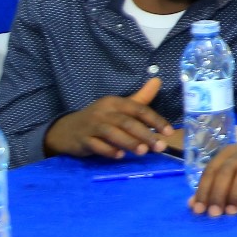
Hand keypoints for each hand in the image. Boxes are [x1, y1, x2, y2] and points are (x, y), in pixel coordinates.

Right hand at [43, 77, 169, 159]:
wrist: (66, 129)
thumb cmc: (99, 118)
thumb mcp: (119, 107)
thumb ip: (140, 98)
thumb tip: (158, 80)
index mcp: (115, 102)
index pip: (138, 109)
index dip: (155, 120)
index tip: (169, 132)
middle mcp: (103, 112)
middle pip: (126, 122)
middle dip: (145, 134)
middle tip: (159, 146)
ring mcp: (91, 125)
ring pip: (111, 133)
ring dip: (128, 142)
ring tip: (143, 151)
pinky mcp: (82, 139)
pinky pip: (96, 145)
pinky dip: (108, 150)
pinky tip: (119, 156)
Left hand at [188, 144, 236, 215]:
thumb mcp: (232, 177)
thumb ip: (213, 188)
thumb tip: (192, 205)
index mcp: (228, 152)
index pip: (211, 170)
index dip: (203, 190)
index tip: (199, 210)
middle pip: (226, 171)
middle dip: (217, 194)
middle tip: (215, 214)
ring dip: (235, 195)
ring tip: (232, 212)